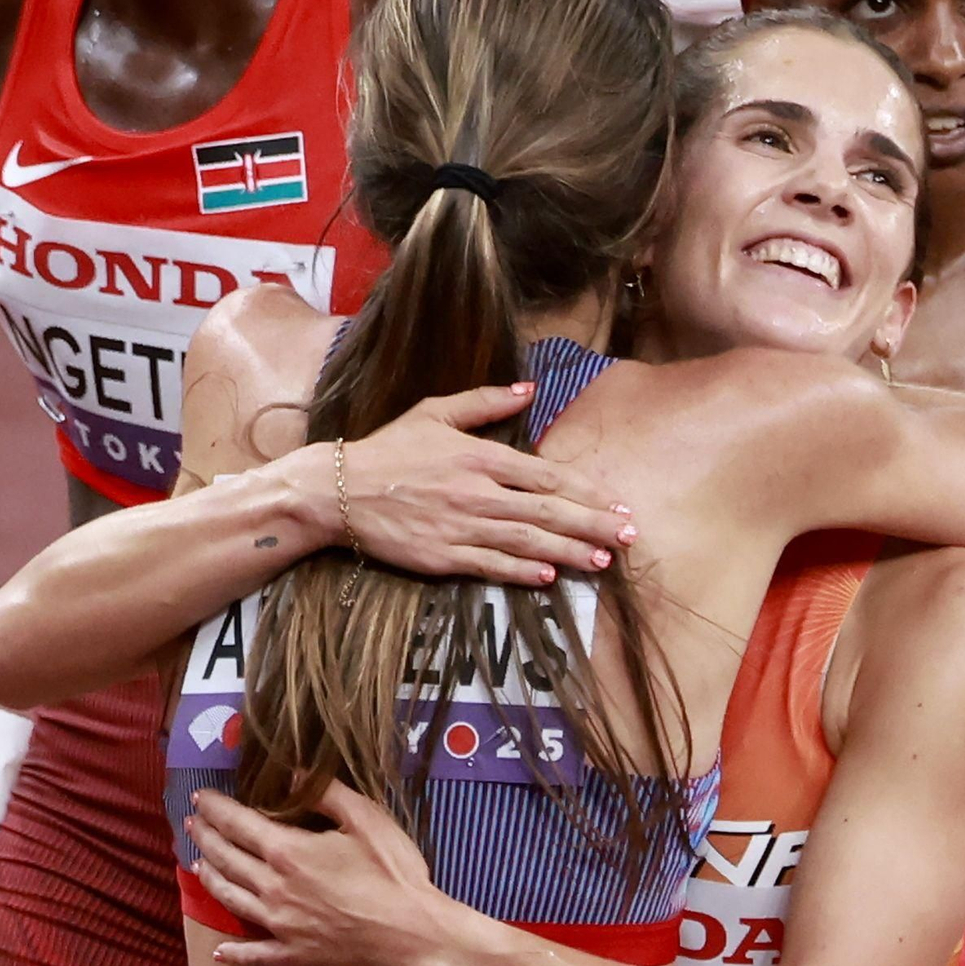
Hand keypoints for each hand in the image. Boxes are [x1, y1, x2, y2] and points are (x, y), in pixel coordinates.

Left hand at [189, 781, 447, 965]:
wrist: (412, 933)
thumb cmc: (393, 871)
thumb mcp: (365, 818)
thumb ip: (326, 792)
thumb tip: (292, 770)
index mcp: (289, 852)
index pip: (240, 824)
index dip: (217, 809)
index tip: (200, 797)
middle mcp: (274, 888)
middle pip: (228, 860)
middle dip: (206, 838)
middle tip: (191, 824)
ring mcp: (281, 925)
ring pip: (232, 900)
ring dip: (210, 879)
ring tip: (196, 864)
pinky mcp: (295, 953)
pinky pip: (256, 955)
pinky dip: (235, 953)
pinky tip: (220, 951)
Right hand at [284, 383, 634, 585]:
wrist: (336, 491)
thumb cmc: (389, 449)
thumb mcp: (434, 412)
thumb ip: (485, 401)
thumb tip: (529, 389)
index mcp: (480, 456)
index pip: (547, 475)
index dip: (587, 491)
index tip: (617, 503)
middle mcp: (477, 493)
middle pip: (548, 512)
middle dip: (593, 525)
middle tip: (628, 537)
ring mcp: (461, 527)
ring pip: (527, 542)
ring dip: (570, 552)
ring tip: (603, 561)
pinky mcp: (443, 557)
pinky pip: (492, 565)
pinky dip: (523, 571)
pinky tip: (549, 576)